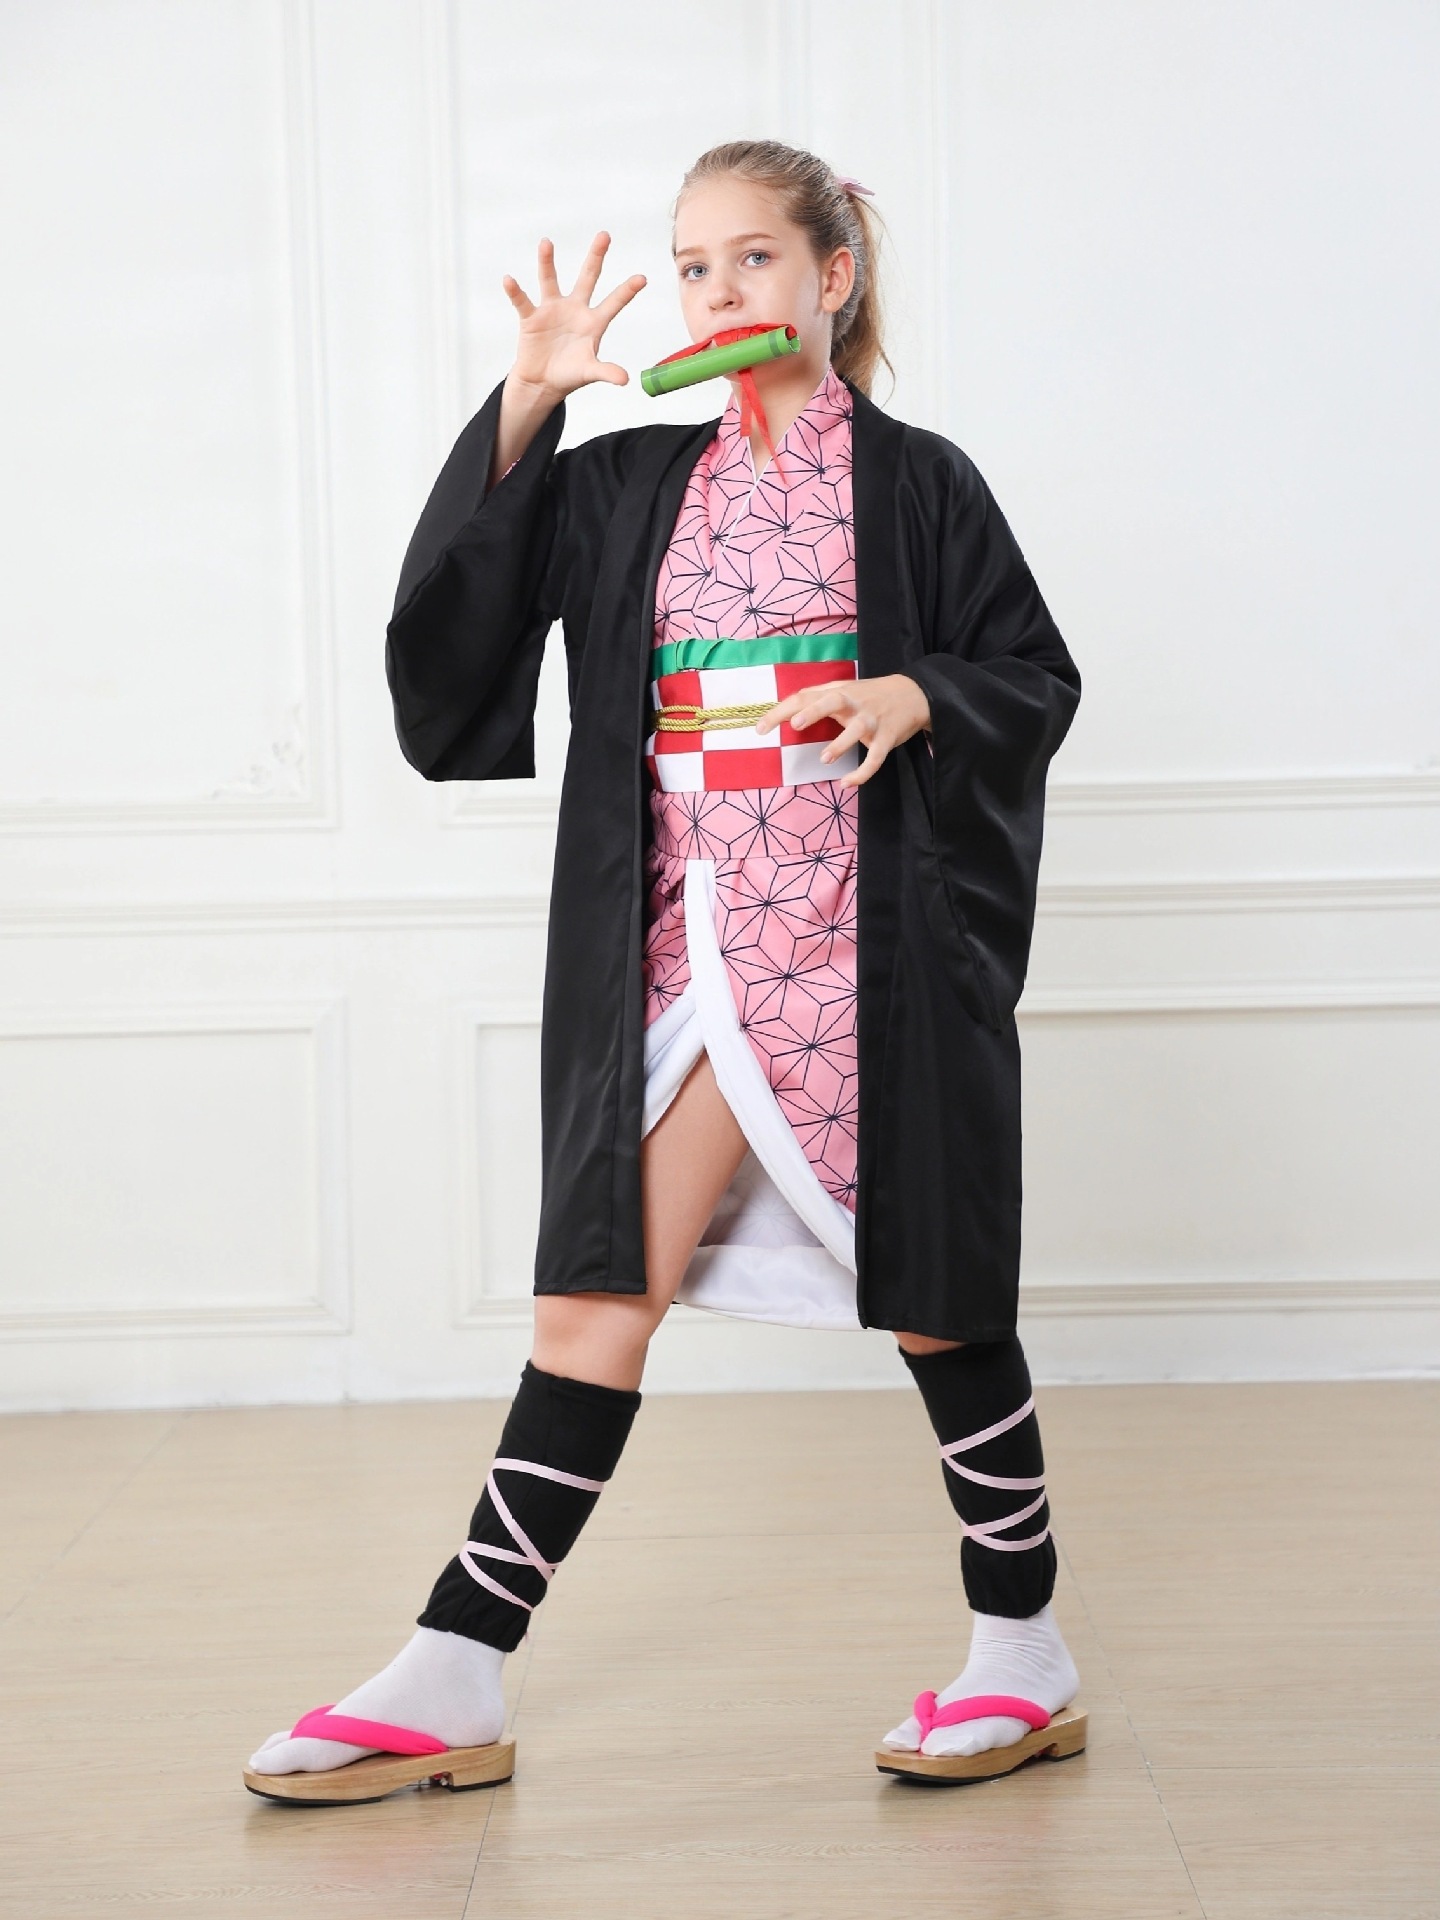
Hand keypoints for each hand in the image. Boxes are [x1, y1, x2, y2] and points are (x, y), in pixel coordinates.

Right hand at [503, 231, 645, 400]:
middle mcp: (574, 309)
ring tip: (546, 243)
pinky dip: (515, 292)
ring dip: (547, 263)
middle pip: (587, 278)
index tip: (642, 278)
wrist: (543, 381)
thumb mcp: (589, 372)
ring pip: (550, 281)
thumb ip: (606, 372)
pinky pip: (522, 301)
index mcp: (593, 322)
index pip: (613, 303)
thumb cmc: (570, 374)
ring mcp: (552, 310)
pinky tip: (509, 280)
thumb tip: (625, 380)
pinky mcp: (531, 318)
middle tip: (605, 235)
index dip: (627, 292)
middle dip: (596, 257)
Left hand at [753, 673, 931, 788]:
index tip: (760, 728)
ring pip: (856, 731)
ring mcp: (871, 721)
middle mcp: (854, 703)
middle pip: (832, 701)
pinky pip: (875, 758)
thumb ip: (817, 698)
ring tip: (824, 759)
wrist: (915, 695)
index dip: (782, 711)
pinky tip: (847, 783)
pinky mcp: (887, 738)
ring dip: (840, 744)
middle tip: (796, 724)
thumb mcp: (845, 690)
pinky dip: (862, 773)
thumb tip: (786, 708)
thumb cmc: (870, 695)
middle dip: (814, 711)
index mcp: (839, 692)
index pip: (805, 697)